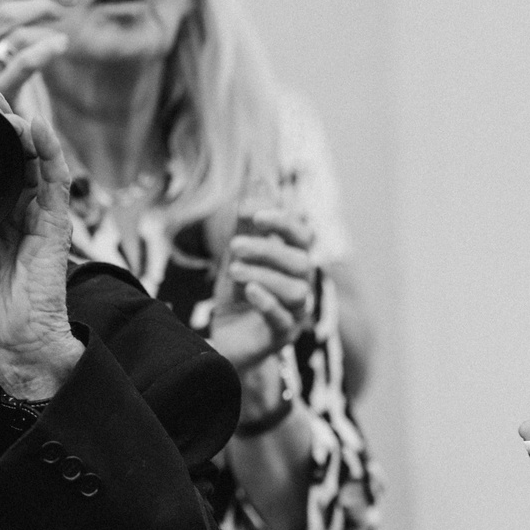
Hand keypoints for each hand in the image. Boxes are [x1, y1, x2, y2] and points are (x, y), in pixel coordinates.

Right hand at [0, 0, 69, 99]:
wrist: (7, 121)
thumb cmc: (13, 75)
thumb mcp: (21, 35)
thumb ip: (42, 3)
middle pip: (7, 12)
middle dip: (42, 4)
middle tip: (62, 10)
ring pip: (18, 35)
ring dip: (47, 29)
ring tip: (60, 36)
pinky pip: (24, 62)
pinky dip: (47, 49)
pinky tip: (59, 45)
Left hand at [0, 105, 81, 398]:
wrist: (5, 338)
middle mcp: (14, 208)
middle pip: (14, 153)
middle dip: (4, 121)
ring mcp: (36, 212)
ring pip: (36, 157)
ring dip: (23, 127)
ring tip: (5, 105)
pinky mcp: (52, 222)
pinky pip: (55, 178)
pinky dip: (47, 149)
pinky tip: (34, 128)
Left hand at [208, 210, 316, 374]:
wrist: (227, 339)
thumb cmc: (237, 294)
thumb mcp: (237, 258)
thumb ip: (245, 227)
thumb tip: (251, 189)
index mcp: (292, 261)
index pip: (303, 236)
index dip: (285, 223)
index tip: (257, 216)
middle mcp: (301, 285)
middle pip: (300, 262)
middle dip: (267, 250)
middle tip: (234, 245)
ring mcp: (296, 312)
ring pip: (295, 290)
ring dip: (263, 275)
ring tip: (233, 271)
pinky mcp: (282, 335)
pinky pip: (283, 319)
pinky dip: (267, 302)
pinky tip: (248, 291)